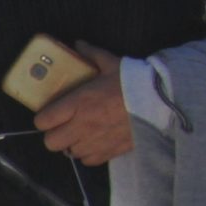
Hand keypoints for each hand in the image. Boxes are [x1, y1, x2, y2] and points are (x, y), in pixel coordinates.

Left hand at [33, 45, 133, 167]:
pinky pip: (88, 160)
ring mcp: (96, 141)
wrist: (161, 101)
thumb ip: (91, 54)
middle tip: (63, 126)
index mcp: (78, 102)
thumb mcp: (111, 63)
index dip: (44, 118)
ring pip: (69, 153)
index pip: (44, 120)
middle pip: (51, 142)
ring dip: (72, 144)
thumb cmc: (134, 81)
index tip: (50, 114)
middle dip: (54, 135)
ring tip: (81, 135)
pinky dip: (89, 154)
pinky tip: (95, 142)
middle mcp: (82, 125)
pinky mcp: (110, 151)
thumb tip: (77, 44)